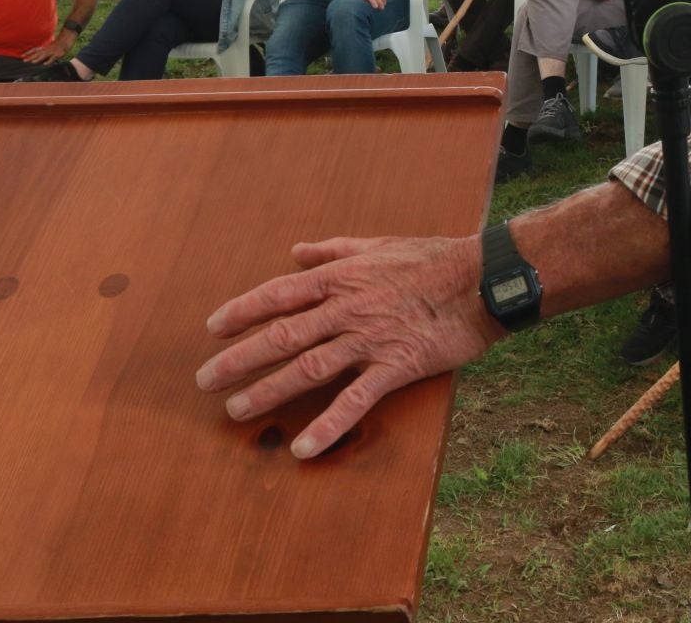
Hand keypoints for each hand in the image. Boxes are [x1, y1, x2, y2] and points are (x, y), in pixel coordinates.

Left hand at [22, 30, 75, 63]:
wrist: (67, 38)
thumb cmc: (60, 42)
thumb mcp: (51, 45)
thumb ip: (46, 49)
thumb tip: (40, 54)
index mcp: (45, 47)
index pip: (35, 49)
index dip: (28, 52)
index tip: (21, 55)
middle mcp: (47, 49)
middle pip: (38, 53)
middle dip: (31, 57)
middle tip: (24, 60)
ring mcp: (53, 51)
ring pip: (44, 55)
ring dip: (38, 58)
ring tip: (32, 62)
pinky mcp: (58, 54)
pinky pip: (52, 58)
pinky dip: (48, 61)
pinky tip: (45, 64)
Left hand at [196, 233, 500, 458]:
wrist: (484, 279)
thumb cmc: (433, 259)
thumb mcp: (380, 244)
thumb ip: (334, 250)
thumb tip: (297, 251)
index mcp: (342, 278)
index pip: (279, 295)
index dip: (243, 311)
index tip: (214, 328)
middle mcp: (347, 308)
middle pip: (282, 335)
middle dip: (239, 358)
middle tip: (206, 380)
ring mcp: (370, 339)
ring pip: (308, 367)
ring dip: (269, 390)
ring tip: (237, 410)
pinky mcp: (396, 366)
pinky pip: (356, 400)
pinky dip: (328, 424)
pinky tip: (303, 447)